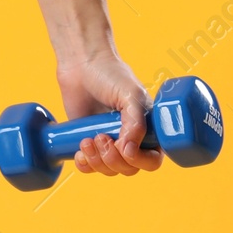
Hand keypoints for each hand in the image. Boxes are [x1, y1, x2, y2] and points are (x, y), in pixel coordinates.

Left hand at [55, 49, 163, 177]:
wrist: (81, 63)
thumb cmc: (110, 73)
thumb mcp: (130, 95)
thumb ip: (136, 122)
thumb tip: (130, 150)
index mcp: (148, 129)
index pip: (152, 160)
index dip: (140, 161)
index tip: (124, 148)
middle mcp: (131, 138)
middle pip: (129, 168)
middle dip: (113, 159)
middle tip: (100, 136)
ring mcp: (110, 141)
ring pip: (110, 169)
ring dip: (97, 161)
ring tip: (87, 139)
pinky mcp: (89, 142)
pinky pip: (90, 167)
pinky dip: (85, 165)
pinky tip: (80, 151)